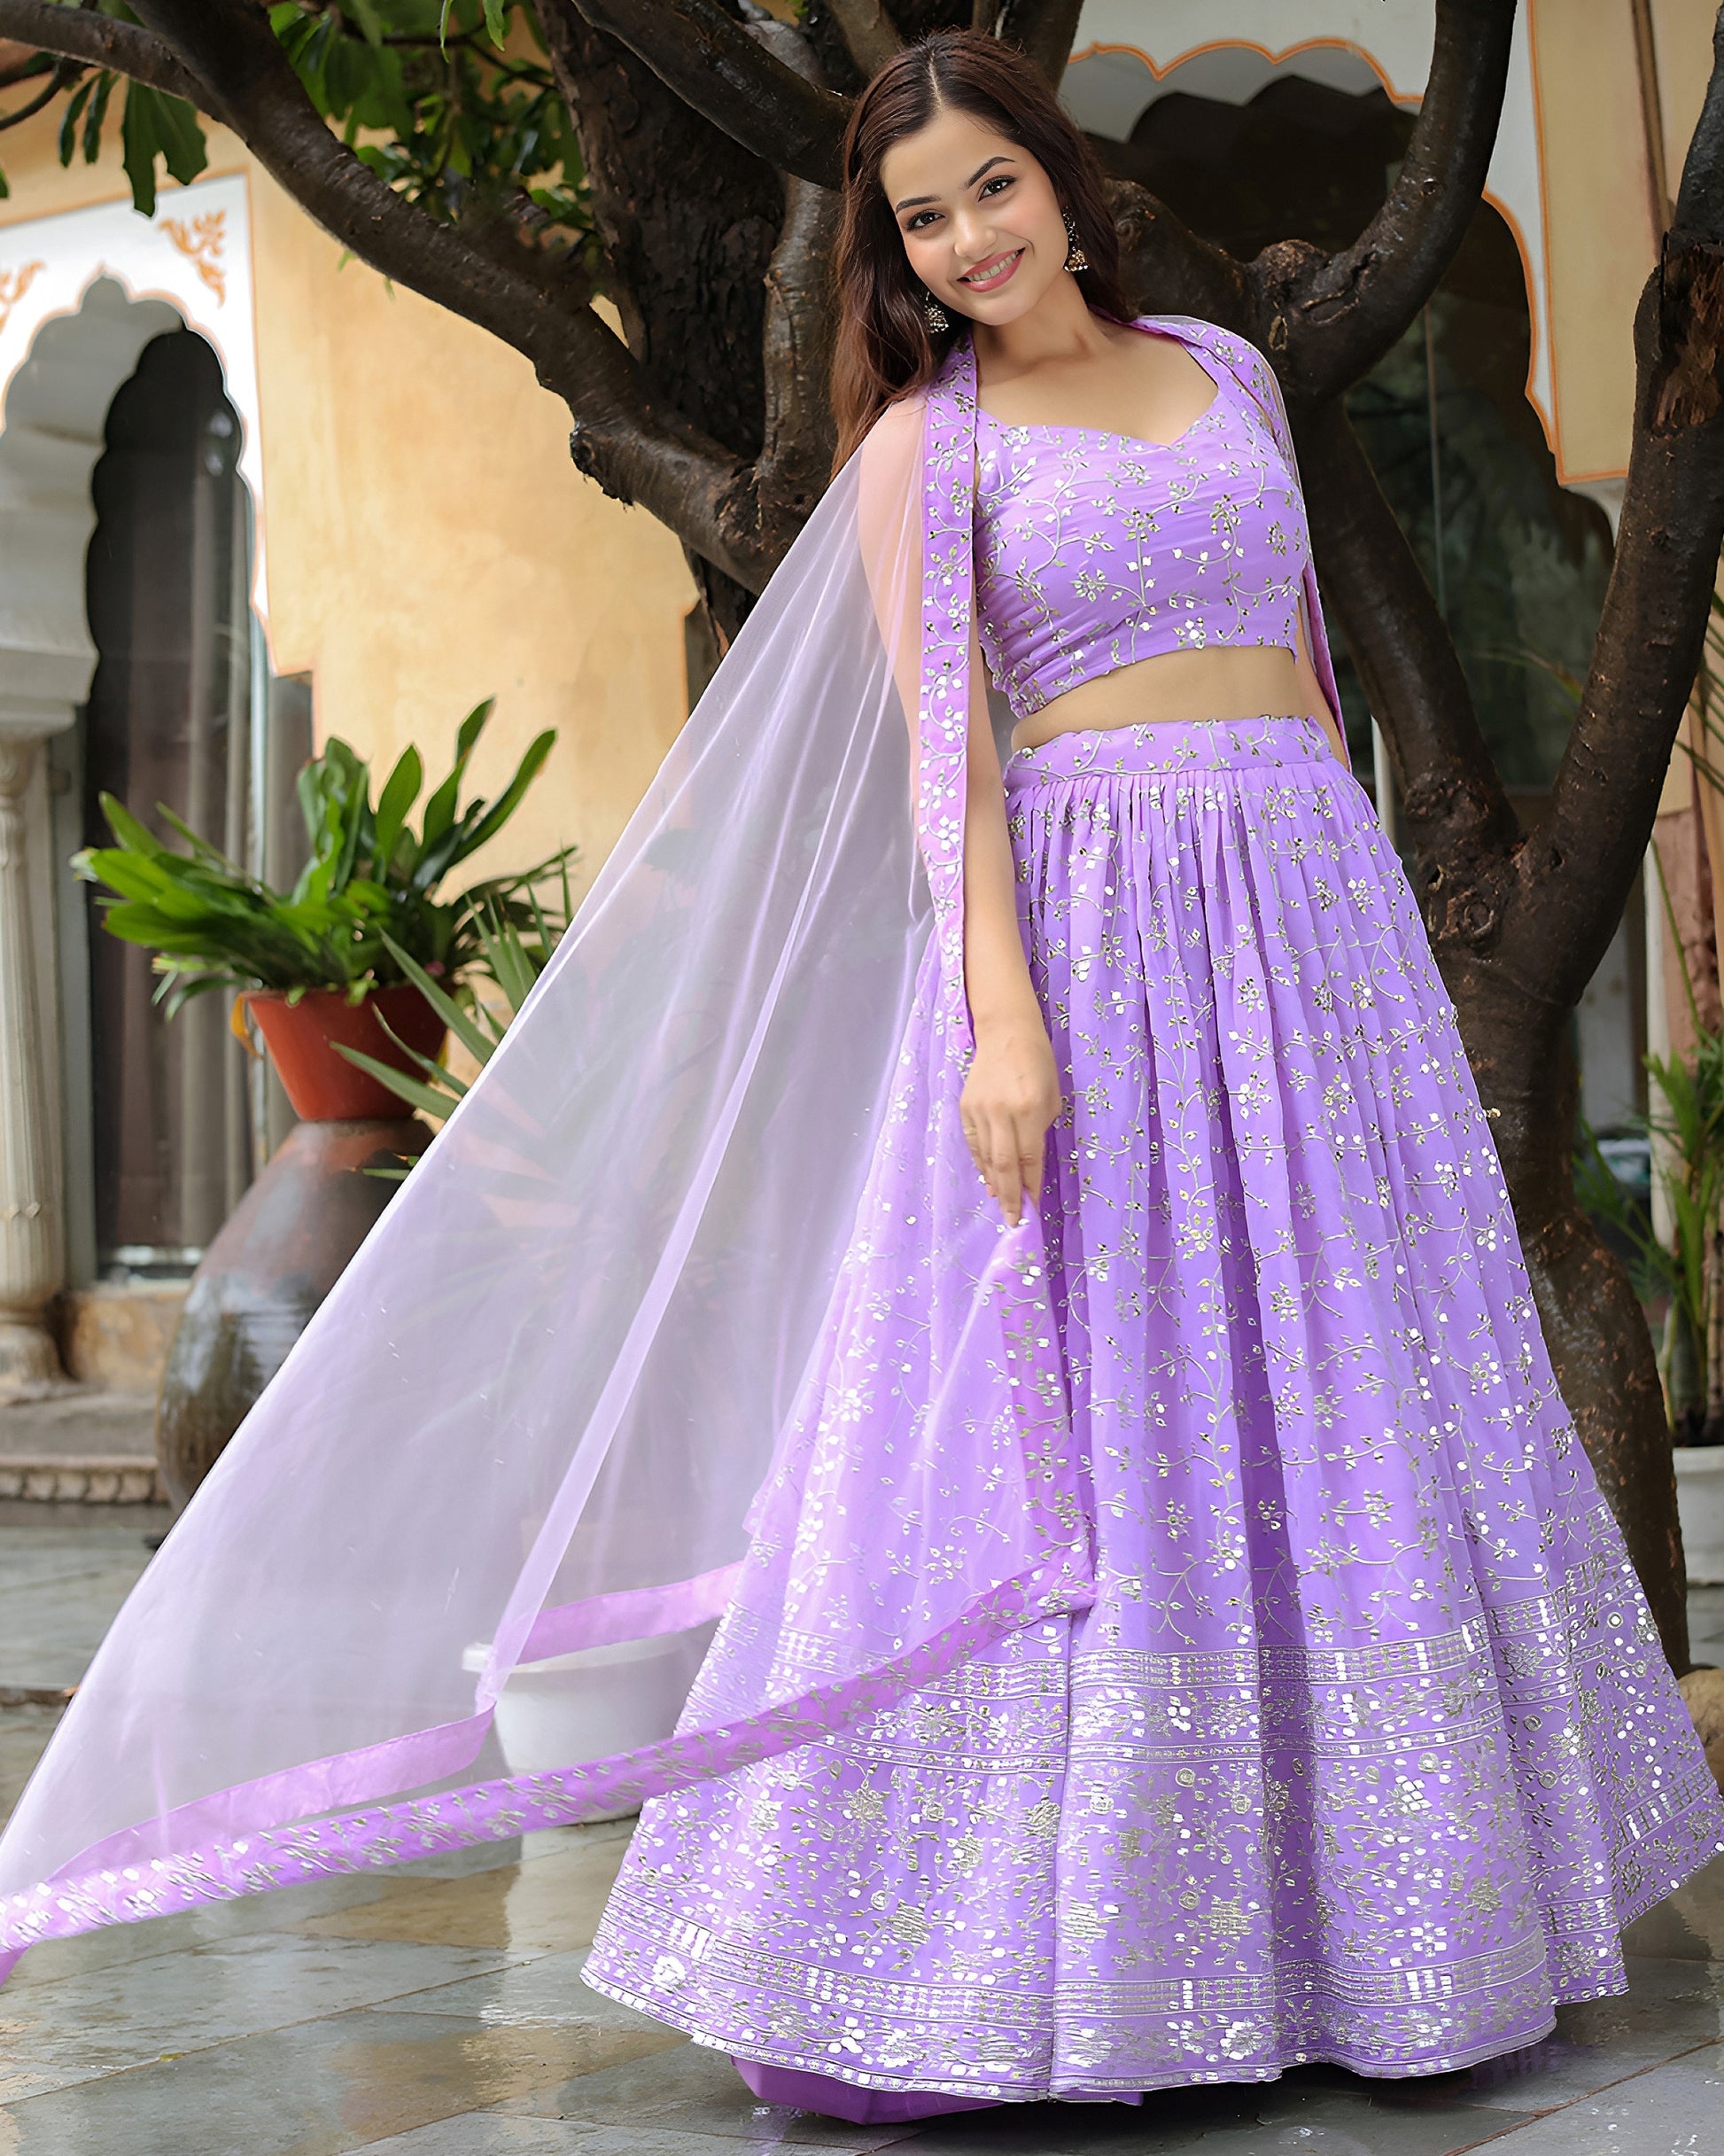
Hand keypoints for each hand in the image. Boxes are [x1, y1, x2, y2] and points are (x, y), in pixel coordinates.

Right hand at [960, 1014, 1060, 1227]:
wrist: (1006, 1032)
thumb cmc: (1039, 1063)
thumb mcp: (1053, 1097)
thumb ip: (1041, 1131)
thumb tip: (1027, 1166)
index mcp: (1030, 1108)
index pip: (1029, 1158)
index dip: (1031, 1186)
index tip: (1033, 1208)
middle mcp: (1002, 1111)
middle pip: (1003, 1165)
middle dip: (1010, 1196)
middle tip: (1014, 1220)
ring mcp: (979, 1109)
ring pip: (985, 1157)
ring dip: (994, 1184)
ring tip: (1002, 1204)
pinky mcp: (965, 1107)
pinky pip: (973, 1144)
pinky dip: (980, 1164)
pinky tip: (988, 1179)